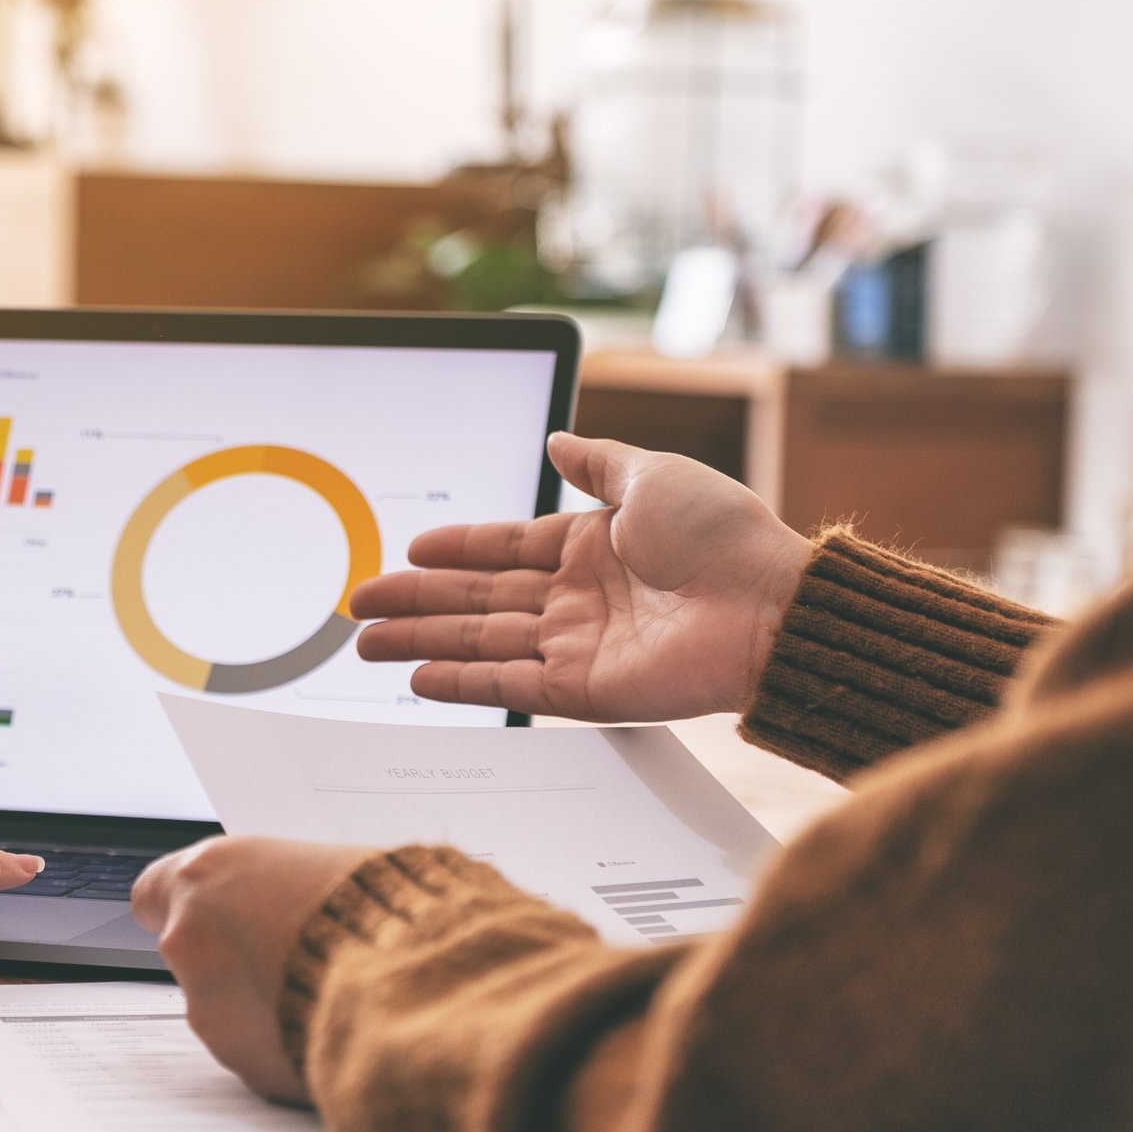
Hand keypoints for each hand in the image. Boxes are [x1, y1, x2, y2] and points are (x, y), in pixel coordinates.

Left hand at [131, 837, 374, 1103]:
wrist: (410, 982)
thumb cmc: (381, 909)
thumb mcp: (327, 865)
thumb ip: (281, 884)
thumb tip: (291, 895)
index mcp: (207, 874)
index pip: (153, 894)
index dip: (187, 910)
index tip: (212, 918)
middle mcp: (191, 938)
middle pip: (193, 955)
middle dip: (234, 961)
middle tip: (295, 958)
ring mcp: (209, 1006)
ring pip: (223, 1008)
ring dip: (262, 1006)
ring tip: (329, 992)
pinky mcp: (240, 1063)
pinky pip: (257, 1053)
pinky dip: (286, 1047)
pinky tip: (332, 1027)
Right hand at [349, 432, 812, 721]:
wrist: (773, 607)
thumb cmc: (727, 537)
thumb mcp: (654, 477)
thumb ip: (598, 463)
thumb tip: (558, 439)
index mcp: (592, 547)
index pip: (505, 549)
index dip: (456, 549)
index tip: (411, 547)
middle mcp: (578, 599)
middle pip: (476, 599)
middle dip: (414, 600)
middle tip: (359, 603)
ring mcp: (576, 647)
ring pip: (478, 642)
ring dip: (419, 640)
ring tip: (365, 643)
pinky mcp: (583, 691)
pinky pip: (509, 688)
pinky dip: (462, 685)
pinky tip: (417, 677)